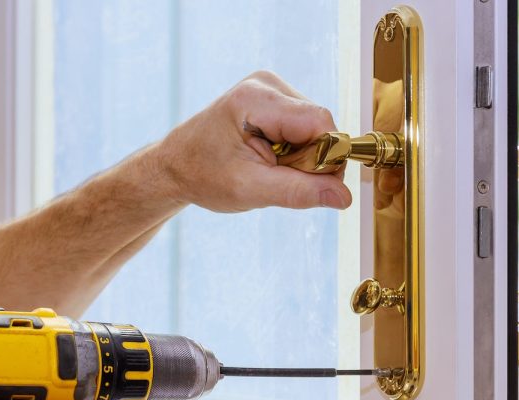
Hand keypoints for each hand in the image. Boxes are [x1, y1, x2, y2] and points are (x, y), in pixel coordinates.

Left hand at [152, 71, 351, 211]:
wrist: (175, 166)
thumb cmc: (202, 175)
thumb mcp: (249, 190)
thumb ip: (297, 192)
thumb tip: (343, 197)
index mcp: (256, 98)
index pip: (319, 122)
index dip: (325, 157)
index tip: (306, 184)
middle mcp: (267, 84)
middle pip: (320, 124)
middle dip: (309, 159)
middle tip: (273, 176)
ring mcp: (271, 89)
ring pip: (316, 128)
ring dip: (301, 156)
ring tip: (266, 166)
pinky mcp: (275, 99)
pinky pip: (305, 128)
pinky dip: (294, 150)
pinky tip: (268, 157)